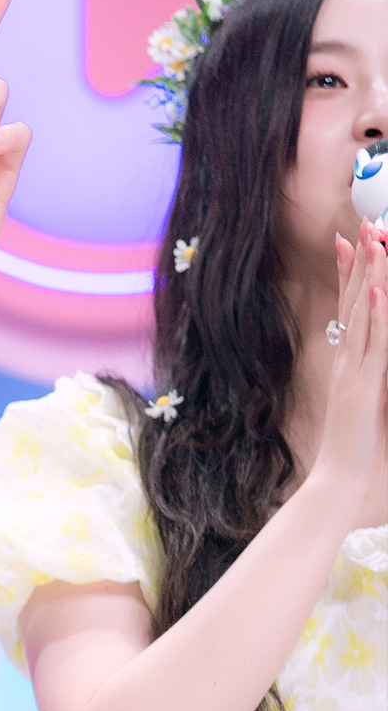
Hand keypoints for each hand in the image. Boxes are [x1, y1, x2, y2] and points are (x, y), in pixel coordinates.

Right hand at [310, 224, 387, 527]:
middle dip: (359, 262)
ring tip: (373, 240)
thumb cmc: (350, 456)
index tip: (349, 242)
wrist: (335, 486)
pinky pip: (373, 345)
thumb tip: (372, 374)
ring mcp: (354, 373)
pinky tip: (374, 289)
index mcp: (346, 366)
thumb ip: (368, 387)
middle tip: (363, 224)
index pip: (346, 310)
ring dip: (368, 275)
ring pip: (362, 314)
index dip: (348, 275)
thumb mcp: (362, 410)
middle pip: (351, 302)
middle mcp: (347, 363)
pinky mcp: (365, 388)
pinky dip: (373, 315)